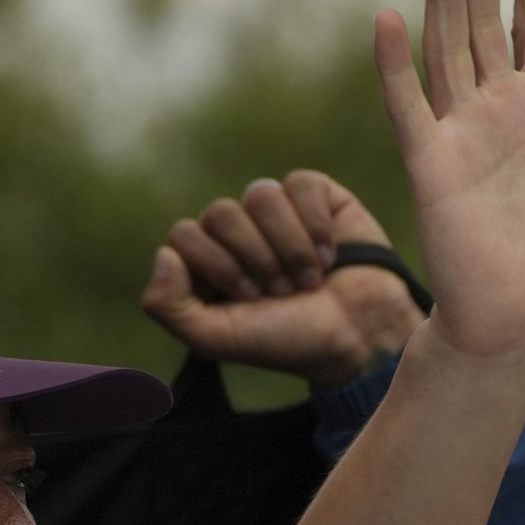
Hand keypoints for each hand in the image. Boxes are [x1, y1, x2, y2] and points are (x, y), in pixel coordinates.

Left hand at [142, 170, 424, 385]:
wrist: (359, 337)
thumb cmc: (289, 339)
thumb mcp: (217, 340)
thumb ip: (167, 307)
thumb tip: (165, 254)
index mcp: (208, 262)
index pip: (184, 235)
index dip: (217, 266)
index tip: (250, 299)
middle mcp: (238, 232)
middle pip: (220, 213)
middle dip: (256, 259)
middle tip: (283, 292)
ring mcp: (276, 212)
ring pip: (260, 195)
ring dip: (289, 247)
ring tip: (310, 278)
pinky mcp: (316, 196)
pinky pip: (299, 184)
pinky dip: (315, 224)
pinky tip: (329, 254)